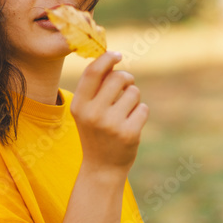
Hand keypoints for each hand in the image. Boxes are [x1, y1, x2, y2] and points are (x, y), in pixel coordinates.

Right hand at [70, 51, 147, 175]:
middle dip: (126, 78)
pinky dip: (140, 113)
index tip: (117, 55)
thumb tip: (110, 57)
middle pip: (118, 78)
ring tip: (125, 112)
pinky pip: (143, 108)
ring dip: (133, 98)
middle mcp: (93, 114)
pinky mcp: (129, 134)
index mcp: (79, 105)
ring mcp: (111, 125)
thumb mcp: (86, 110)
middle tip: (126, 87)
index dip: (107, 58)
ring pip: (134, 92)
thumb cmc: (95, 130)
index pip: (94, 72)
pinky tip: (131, 124)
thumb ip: (94, 86)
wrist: (101, 167)